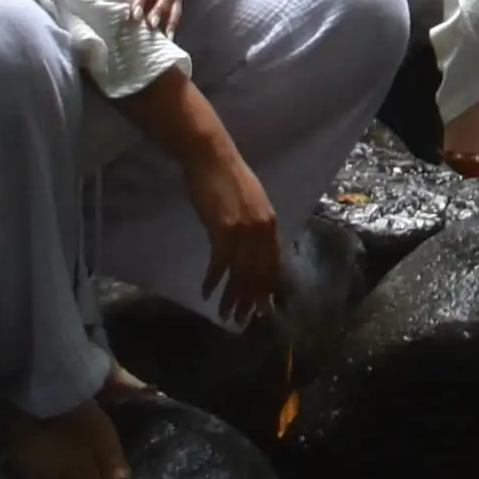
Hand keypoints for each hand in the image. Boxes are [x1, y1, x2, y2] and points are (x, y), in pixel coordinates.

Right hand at [179, 110, 278, 318]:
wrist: (212, 157)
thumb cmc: (227, 177)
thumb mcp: (251, 202)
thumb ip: (254, 224)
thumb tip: (251, 246)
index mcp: (270, 223)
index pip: (273, 264)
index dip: (267, 288)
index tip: (262, 308)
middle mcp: (262, 229)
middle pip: (259, 274)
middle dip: (251, 301)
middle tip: (243, 321)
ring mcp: (245, 231)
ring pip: (241, 274)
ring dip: (233, 298)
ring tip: (225, 316)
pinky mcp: (224, 230)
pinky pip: (220, 265)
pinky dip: (213, 281)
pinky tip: (206, 293)